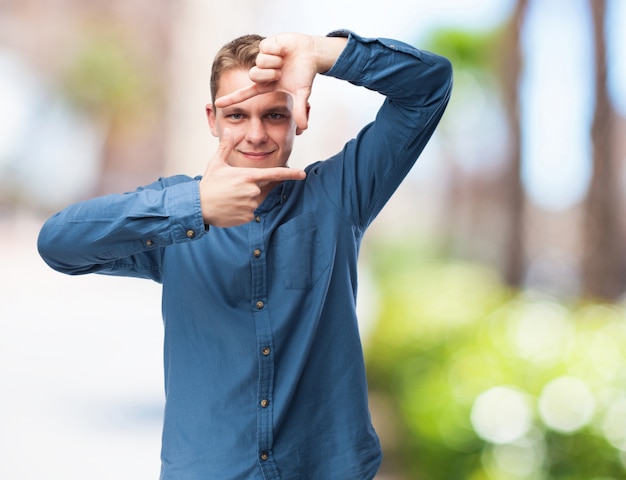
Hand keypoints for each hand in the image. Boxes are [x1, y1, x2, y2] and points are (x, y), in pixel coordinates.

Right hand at [199, 129, 305, 227]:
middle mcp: (252, 191)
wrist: (198, 206)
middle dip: (249, 188)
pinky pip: (249, 213)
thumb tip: (229, 131)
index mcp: (248, 176)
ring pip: (254, 201)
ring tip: (229, 199)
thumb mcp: (217, 163)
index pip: (275, 174)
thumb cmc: (208, 184)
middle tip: (232, 190)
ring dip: (244, 200)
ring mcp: (250, 205)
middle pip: (260, 189)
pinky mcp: (247, 217)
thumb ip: (226, 147)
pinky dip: (241, 211)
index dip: (290, 174)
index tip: (302, 174)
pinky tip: (229, 208)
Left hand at [214, 33, 346, 131]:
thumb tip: (303, 128)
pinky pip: (264, 48)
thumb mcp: (301, 93)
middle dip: (270, 73)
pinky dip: (277, 49)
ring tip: (284, 59)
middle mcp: (261, 73)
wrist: (311, 53)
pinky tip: (283, 49)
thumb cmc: (305, 73)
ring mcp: (262, 59)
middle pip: (254, 74)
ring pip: (259, 61)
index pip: (245, 94)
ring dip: (275, 61)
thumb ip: (300, 109)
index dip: (231, 99)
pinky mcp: (264, 44)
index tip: (218, 104)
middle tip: (281, 71)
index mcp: (266, 86)